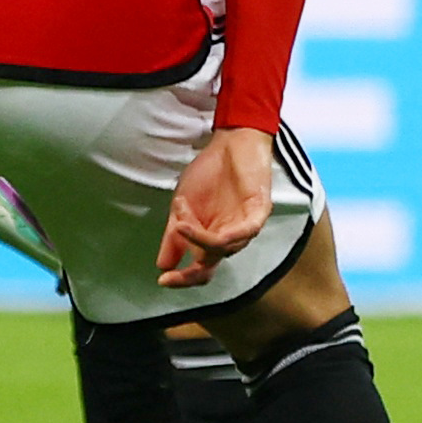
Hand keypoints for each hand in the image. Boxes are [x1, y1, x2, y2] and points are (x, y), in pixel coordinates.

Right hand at [156, 125, 274, 286]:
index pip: (200, 269)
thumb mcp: (184, 205)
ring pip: (222, 249)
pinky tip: (207, 233)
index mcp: (212, 238)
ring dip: (197, 237)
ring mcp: (246, 227)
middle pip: (210, 265)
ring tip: (180, 219)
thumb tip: (163, 264)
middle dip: (188, 260)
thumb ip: (175, 235)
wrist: (232, 142)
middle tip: (171, 260)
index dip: (183, 279)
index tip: (162, 280)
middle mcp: (230, 238)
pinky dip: (225, 236)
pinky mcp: (259, 212)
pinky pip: (244, 233)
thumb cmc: (210, 172)